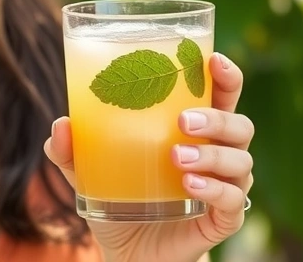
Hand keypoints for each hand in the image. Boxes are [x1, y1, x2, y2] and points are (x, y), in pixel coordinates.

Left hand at [44, 53, 254, 261]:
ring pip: (240, 161)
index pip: (223, 95)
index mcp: (196, 129)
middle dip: (217, 118)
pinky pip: (234, 200)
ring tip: (176, 157)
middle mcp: (218, 153)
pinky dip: (216, 189)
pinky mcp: (223, 219)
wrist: (127, 252)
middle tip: (182, 121)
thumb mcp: (88, 171)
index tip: (215, 61)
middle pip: (240, 125)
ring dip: (211, 155)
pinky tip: (191, 186)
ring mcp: (225, 186)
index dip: (226, 76)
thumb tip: (61, 126)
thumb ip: (72, 149)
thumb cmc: (119, 198)